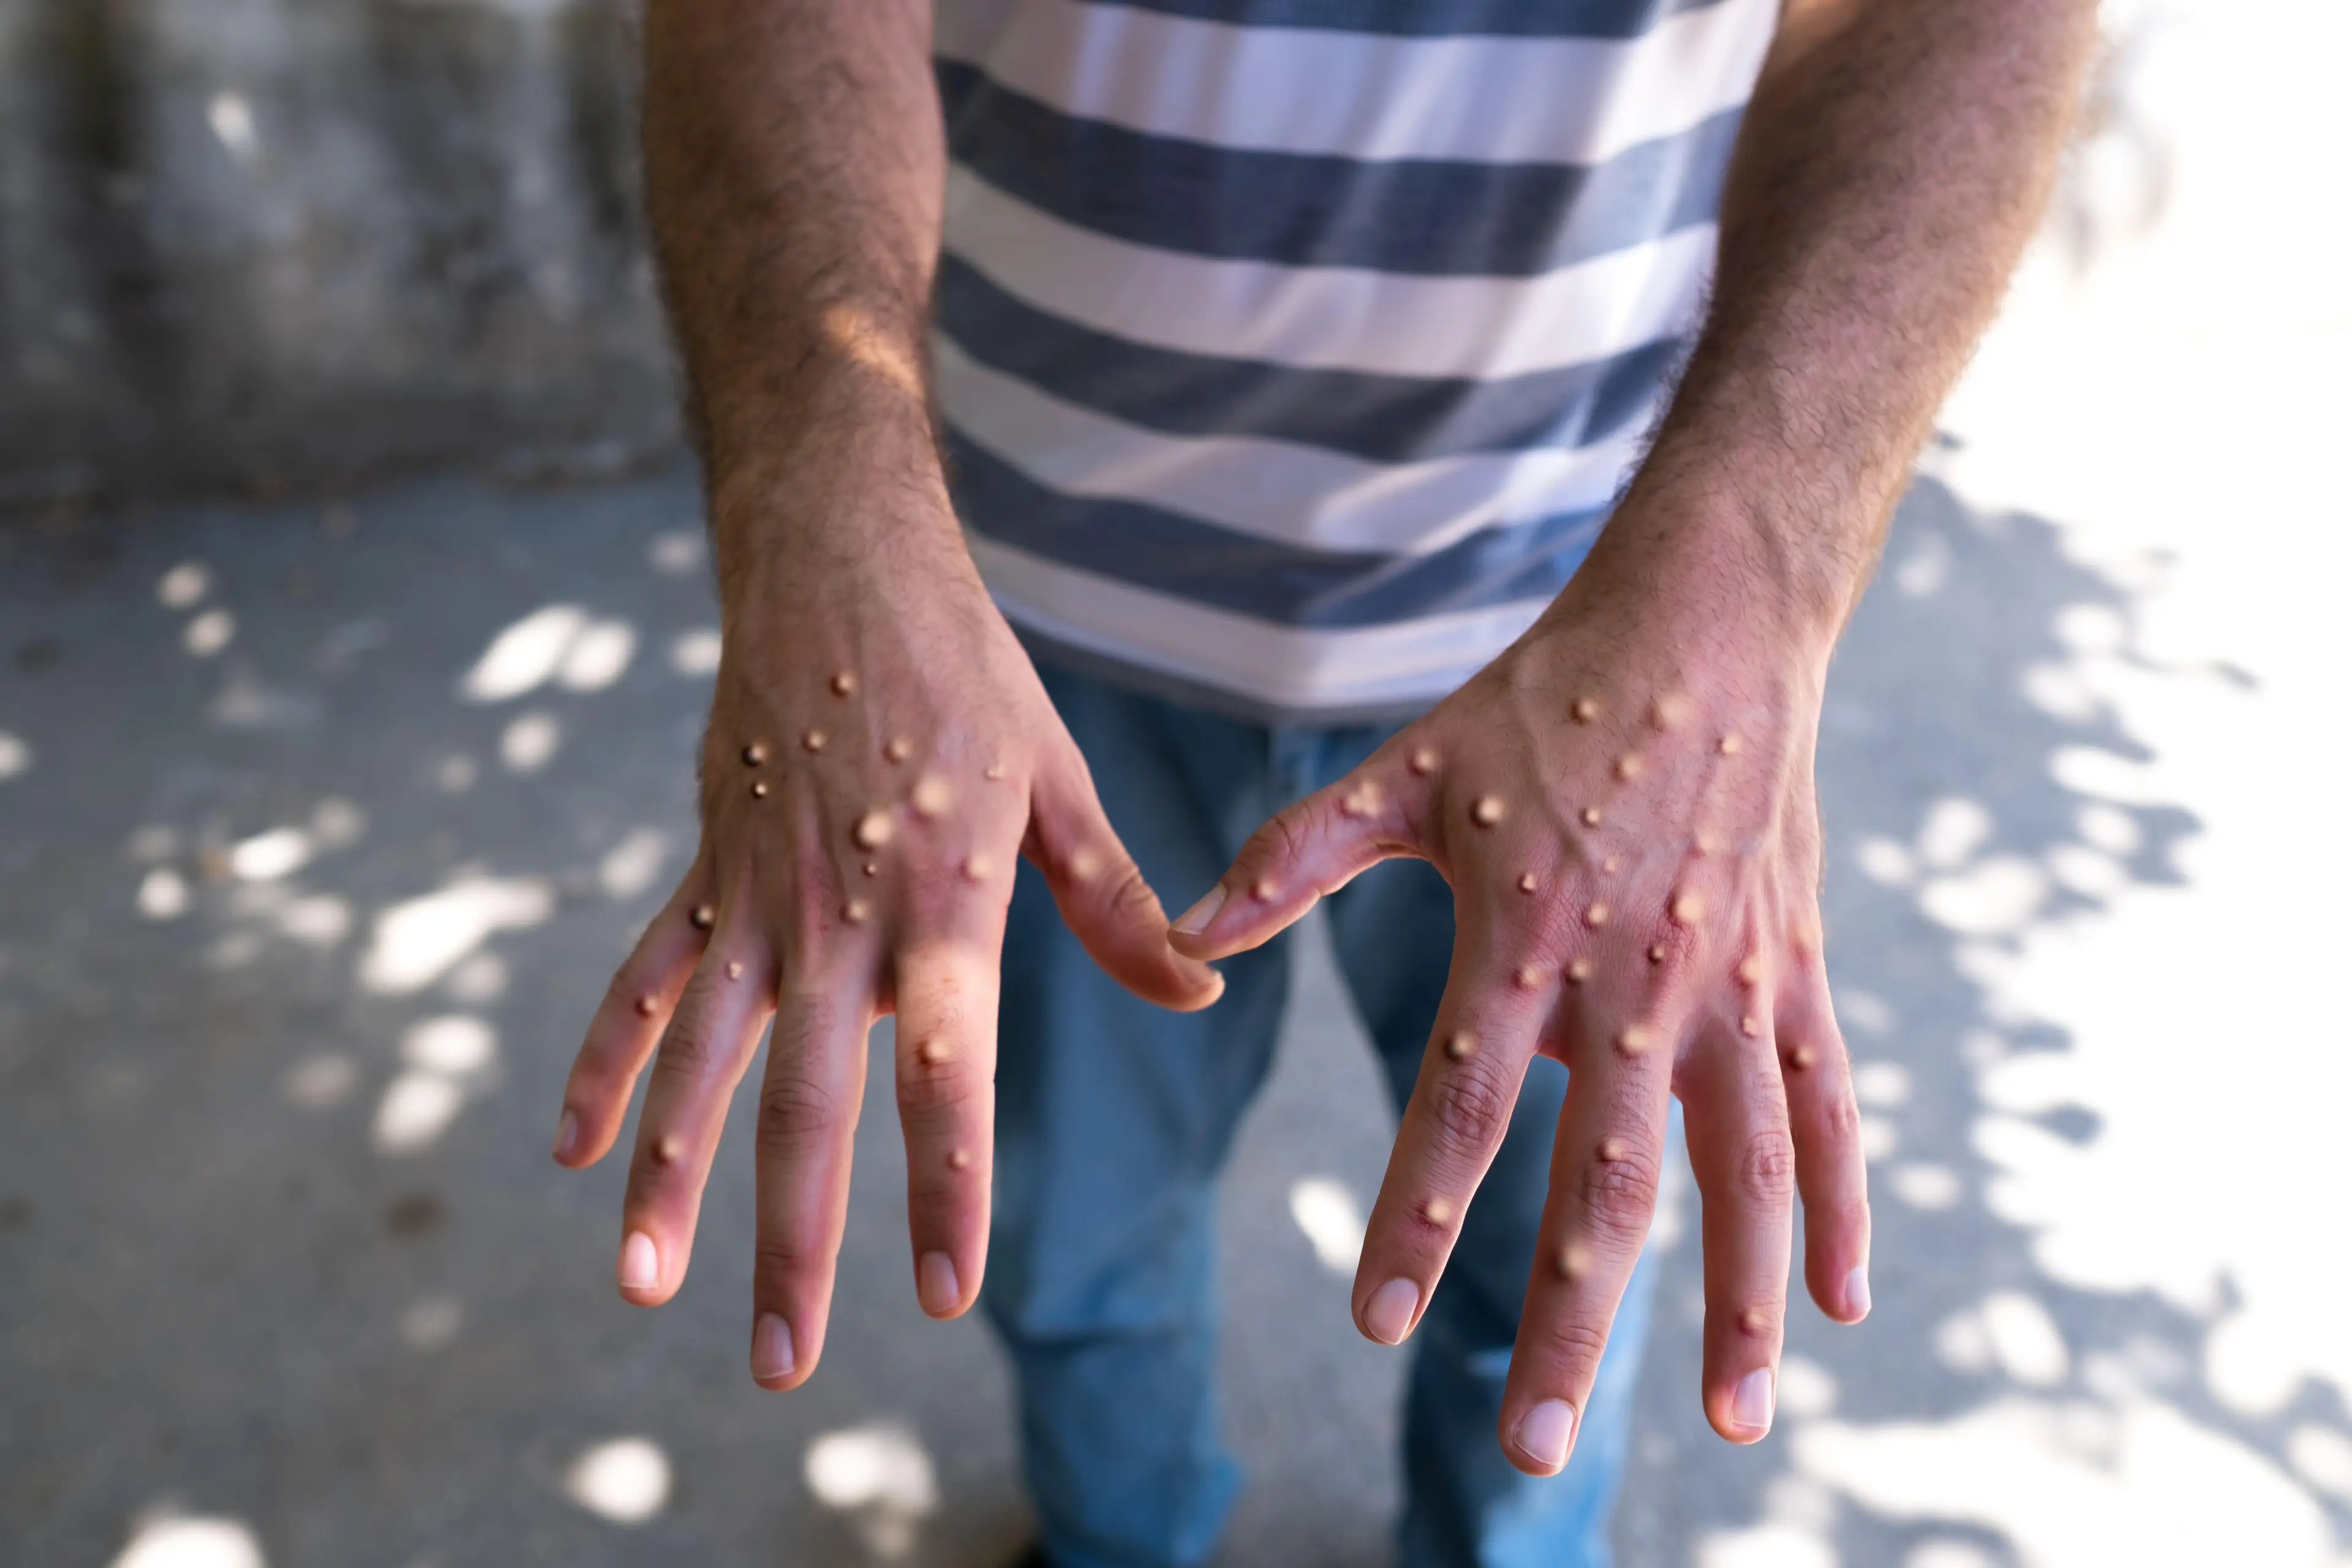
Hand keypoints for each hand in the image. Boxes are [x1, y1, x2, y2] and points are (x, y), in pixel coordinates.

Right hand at [550, 469, 1221, 1391]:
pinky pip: (645, 981)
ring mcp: (757, 898)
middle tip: (786, 1365)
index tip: (941, 1294)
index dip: (941, 1188)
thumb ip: (1117, 903)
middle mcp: (839, 918)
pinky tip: (577, 1152)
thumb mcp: (1059, 783)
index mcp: (943, 903)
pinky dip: (607, 1064)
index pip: (945, 1075)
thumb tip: (1198, 990)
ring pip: (701, 1062)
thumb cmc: (967, 674)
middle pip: (806, 1103)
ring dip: (671, 1180)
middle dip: (793, 1243)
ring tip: (644, 1288)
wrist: (838, 562)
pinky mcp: (707, 870)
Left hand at [1167, 532, 1869, 1471]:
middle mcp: (1635, 982)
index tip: (1372, 1314)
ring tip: (1727, 1422)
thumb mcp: (1405, 770)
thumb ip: (1293, 859)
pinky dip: (1842, 1207)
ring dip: (1735, 1304)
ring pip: (1743, 1174)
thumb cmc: (1542, 701)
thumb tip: (1186, 933)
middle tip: (1525, 1444)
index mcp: (1524, 940)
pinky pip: (1830, 1111)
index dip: (1414, 1215)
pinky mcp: (1797, 972)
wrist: (1703, 625)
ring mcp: (1731, 985)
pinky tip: (1844, 1305)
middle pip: (1602, 1182)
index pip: (1459, 1109)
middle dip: (1563, 1318)